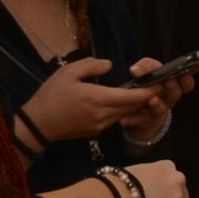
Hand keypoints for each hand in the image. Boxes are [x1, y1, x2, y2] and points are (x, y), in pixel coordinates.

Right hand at [21, 57, 159, 143]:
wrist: (37, 124)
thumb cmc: (50, 95)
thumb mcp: (68, 72)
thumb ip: (91, 65)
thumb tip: (110, 65)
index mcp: (98, 99)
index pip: (133, 96)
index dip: (150, 90)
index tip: (161, 81)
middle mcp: (104, 115)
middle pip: (134, 107)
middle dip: (147, 97)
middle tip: (158, 84)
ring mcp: (101, 126)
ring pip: (126, 114)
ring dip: (136, 105)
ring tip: (143, 91)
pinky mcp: (96, 132)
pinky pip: (115, 120)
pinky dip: (123, 111)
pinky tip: (123, 102)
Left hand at [118, 58, 191, 143]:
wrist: (139, 112)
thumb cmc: (146, 87)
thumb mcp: (148, 74)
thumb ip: (146, 67)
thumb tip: (135, 69)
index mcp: (172, 87)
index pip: (186, 84)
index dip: (187, 80)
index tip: (185, 74)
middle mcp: (167, 100)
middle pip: (174, 95)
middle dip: (172, 89)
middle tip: (169, 82)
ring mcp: (156, 112)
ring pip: (159, 109)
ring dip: (157, 105)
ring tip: (152, 100)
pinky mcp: (144, 122)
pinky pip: (138, 121)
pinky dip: (132, 120)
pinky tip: (124, 119)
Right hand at [125, 160, 189, 197]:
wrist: (119, 195)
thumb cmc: (121, 184)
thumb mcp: (138, 176)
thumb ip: (150, 184)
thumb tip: (147, 197)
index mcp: (167, 166)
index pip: (171, 182)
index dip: (163, 195)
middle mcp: (177, 178)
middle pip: (179, 196)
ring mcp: (178, 194)